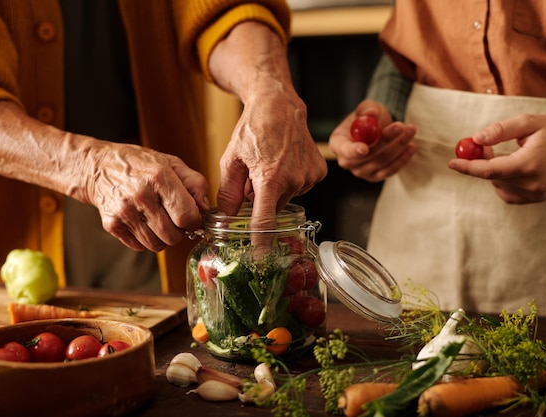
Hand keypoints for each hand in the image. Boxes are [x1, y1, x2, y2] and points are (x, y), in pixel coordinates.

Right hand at [0, 101, 208, 252]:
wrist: (98, 167)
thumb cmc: (140, 165)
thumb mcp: (171, 163)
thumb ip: (195, 184)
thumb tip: (205, 209)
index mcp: (159, 177)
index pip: (187, 217)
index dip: (194, 221)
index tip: (192, 217)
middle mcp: (140, 195)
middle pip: (173, 236)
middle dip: (179, 232)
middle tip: (175, 220)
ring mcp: (124, 212)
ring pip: (157, 245)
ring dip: (163, 237)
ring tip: (159, 220)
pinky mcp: (112, 225)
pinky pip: (140, 246)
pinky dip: (146, 239)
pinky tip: (143, 222)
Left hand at [208, 21, 326, 225]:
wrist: (279, 105)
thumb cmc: (253, 129)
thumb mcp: (232, 160)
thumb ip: (229, 193)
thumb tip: (226, 219)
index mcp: (269, 178)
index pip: (265, 222)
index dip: (261, 244)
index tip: (260, 262)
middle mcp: (293, 180)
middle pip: (273, 208)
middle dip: (261, 200)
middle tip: (255, 176)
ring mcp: (309, 177)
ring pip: (286, 198)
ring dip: (275, 189)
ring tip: (271, 163)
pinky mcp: (318, 173)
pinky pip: (300, 188)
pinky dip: (290, 181)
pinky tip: (286, 162)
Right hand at [329, 99, 416, 181]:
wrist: (378, 129)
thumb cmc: (369, 118)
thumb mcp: (367, 108)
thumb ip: (367, 109)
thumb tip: (371, 113)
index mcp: (338, 143)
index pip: (343, 150)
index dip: (353, 150)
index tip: (364, 147)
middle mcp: (346, 161)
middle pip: (365, 157)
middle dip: (385, 141)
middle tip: (400, 126)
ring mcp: (360, 171)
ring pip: (381, 162)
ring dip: (398, 146)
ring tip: (410, 129)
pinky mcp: (375, 177)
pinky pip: (389, 171)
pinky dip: (402, 159)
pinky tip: (411, 146)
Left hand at [448, 113, 545, 203]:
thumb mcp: (526, 122)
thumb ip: (500, 130)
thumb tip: (475, 139)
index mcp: (529, 164)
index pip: (490, 171)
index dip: (468, 168)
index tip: (451, 163)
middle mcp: (533, 184)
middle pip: (491, 178)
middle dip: (481, 163)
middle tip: (482, 147)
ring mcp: (535, 194)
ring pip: (498, 185)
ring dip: (493, 171)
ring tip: (507, 154)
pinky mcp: (536, 199)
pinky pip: (507, 193)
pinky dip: (502, 181)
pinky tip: (513, 167)